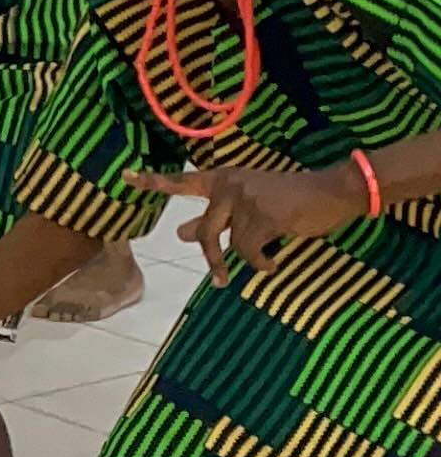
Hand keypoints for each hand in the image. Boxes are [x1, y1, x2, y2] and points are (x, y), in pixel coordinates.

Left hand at [137, 162, 365, 282]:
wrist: (330, 191)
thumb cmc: (290, 199)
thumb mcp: (247, 205)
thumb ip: (214, 218)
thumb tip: (181, 233)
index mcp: (223, 178)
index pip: (182, 181)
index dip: (153, 181)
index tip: (126, 177)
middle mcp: (228, 185)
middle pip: (204, 231)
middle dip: (211, 257)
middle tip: (218, 279)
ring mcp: (243, 199)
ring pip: (228, 244)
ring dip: (238, 261)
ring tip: (253, 266)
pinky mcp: (260, 216)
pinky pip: (249, 252)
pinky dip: (261, 263)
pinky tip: (274, 261)